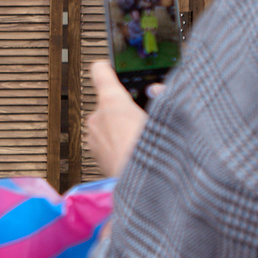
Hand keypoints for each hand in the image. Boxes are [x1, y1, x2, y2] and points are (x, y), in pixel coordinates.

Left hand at [86, 60, 153, 178]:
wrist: (140, 190)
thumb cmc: (150, 153)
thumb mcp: (163, 118)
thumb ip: (162, 98)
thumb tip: (158, 91)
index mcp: (112, 101)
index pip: (101, 71)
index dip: (108, 68)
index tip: (112, 67)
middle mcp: (97, 116)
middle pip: (109, 102)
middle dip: (125, 108)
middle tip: (144, 117)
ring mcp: (93, 137)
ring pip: (108, 123)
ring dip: (121, 128)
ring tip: (142, 139)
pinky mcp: (95, 155)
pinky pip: (107, 142)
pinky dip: (118, 144)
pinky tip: (135, 153)